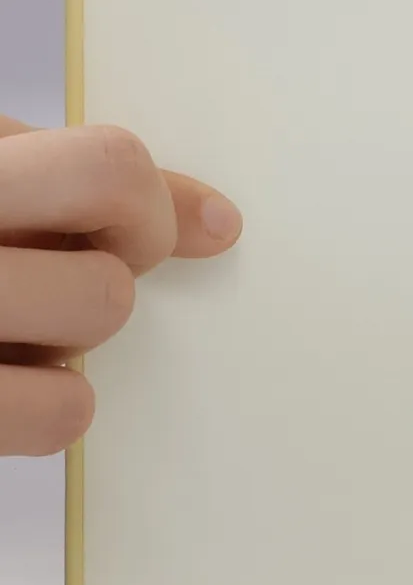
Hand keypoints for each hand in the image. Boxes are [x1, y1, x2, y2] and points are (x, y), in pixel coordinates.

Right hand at [0, 119, 241, 453]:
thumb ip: (87, 180)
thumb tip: (219, 223)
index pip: (110, 168)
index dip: (140, 207)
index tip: (122, 228)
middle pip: (107, 288)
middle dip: (99, 283)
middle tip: (45, 275)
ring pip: (88, 346)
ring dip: (68, 342)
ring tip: (6, 324)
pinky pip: (60, 416)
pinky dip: (47, 406)